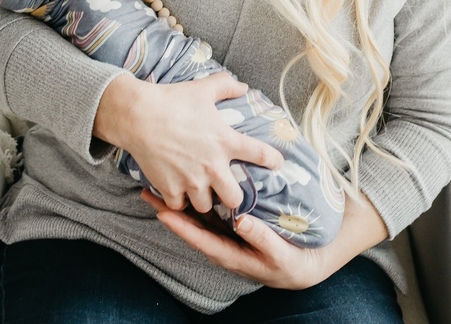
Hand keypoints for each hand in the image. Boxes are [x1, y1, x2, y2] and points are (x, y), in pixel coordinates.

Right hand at [94, 72, 283, 211]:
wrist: (139, 115)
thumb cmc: (172, 100)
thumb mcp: (203, 89)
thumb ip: (226, 86)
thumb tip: (243, 87)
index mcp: (224, 141)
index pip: (259, 154)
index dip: (272, 160)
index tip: (278, 163)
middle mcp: (212, 165)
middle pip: (234, 199)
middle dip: (232, 197)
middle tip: (226, 189)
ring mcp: (191, 180)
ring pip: (206, 206)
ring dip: (203, 199)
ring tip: (199, 189)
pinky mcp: (170, 188)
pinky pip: (179, 206)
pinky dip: (178, 200)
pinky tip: (176, 190)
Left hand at [141, 190, 328, 289]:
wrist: (303, 266)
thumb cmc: (290, 262)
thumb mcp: (279, 254)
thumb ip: (261, 237)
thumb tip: (241, 221)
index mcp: (230, 254)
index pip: (199, 238)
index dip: (180, 225)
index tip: (162, 212)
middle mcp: (222, 244)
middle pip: (190, 226)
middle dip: (169, 209)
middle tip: (146, 191)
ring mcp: (225, 235)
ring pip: (195, 217)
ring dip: (177, 201)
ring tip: (156, 184)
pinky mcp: (231, 226)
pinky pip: (207, 213)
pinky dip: (194, 199)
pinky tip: (185, 185)